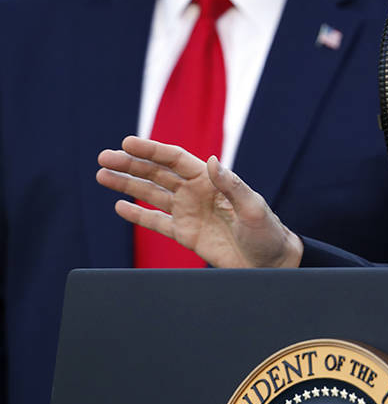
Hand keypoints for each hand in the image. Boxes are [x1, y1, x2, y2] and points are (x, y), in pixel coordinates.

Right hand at [97, 136, 302, 267]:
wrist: (269, 262)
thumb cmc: (267, 232)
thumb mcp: (253, 207)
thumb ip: (232, 185)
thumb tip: (213, 160)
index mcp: (211, 180)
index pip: (176, 160)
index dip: (152, 150)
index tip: (128, 142)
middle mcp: (196, 192)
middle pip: (157, 174)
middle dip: (131, 164)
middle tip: (103, 157)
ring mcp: (188, 213)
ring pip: (151, 194)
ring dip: (127, 185)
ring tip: (101, 175)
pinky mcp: (185, 234)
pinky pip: (156, 222)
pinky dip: (138, 214)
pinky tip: (119, 206)